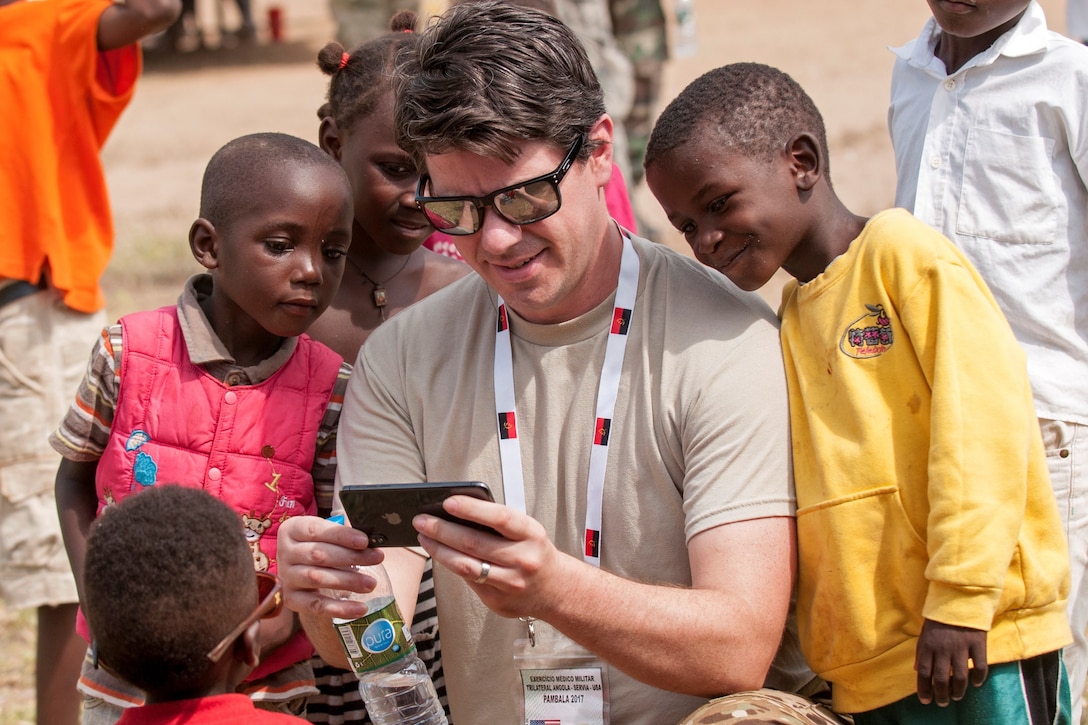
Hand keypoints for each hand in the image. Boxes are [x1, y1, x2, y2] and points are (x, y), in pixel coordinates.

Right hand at [275, 515, 384, 619]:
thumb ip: (343, 533)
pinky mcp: (291, 599)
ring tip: (371, 583)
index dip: (342, 535)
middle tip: (377, 558)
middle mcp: (285, 552)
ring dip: (348, 581)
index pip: (316, 530)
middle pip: (318, 554)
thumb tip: (371, 539)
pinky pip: (316, 606)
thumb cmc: (319, 545)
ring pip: (317, 578)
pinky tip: (360, 608)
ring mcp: (286, 577)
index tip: (365, 541)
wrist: (299, 568)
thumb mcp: (326, 533)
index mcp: (292, 529)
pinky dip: (339, 609)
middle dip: (351, 557)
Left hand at [413, 494, 573, 618]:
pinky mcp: (498, 601)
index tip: (448, 502)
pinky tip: (439, 554)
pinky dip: (451, 565)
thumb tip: (456, 512)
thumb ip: (499, 522)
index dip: (472, 509)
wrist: (555, 589)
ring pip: (466, 566)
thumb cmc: (533, 551)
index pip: (500, 518)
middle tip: (421, 520)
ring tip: (424, 536)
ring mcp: (510, 583)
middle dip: (442, 530)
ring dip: (439, 550)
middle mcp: (523, 560)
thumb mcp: (527, 530)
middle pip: (475, 543)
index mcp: (532, 535)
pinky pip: (468, 581)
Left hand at [915, 618, 987, 705]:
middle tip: (942, 703)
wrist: (959, 599)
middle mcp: (943, 648)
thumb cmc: (940, 618)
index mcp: (928, 645)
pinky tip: (976, 684)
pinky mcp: (977, 644)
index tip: (925, 700)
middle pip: (941, 679)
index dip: (923, 689)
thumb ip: (921, 651)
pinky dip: (979, 678)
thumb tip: (917, 670)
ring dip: (958, 691)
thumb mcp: (925, 632)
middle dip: (941, 695)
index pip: (923, 672)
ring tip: (957, 697)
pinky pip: (980, 666)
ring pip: (960, 677)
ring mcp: (961, 647)